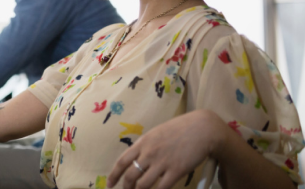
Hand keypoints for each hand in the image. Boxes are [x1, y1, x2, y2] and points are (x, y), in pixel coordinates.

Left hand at [107, 109, 226, 188]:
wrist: (201, 129)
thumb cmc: (179, 129)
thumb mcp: (156, 133)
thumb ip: (146, 146)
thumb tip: (139, 159)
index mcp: (142, 143)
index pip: (122, 162)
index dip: (114, 175)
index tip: (109, 184)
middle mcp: (149, 153)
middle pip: (130, 176)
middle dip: (126, 188)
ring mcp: (162, 163)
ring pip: (143, 185)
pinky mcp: (176, 171)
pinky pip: (162, 188)